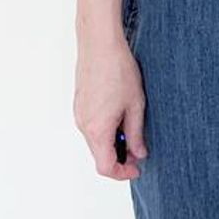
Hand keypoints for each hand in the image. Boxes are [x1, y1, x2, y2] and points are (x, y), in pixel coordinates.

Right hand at [74, 35, 148, 178]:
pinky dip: (105, 131)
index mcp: (97, 129)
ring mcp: (79, 114)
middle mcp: (83, 125)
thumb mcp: (135, 106)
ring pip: (95, 141)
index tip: (136, 169)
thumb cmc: (118, 71)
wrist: (100, 45)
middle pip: (99, 156)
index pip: (105, 166)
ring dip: (112, 143)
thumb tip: (138, 153)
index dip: (121, 173)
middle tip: (139, 151)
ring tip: (131, 129)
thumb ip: (136, 134)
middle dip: (119, 158)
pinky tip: (120, 116)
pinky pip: (91, 127)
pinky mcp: (79, 105)